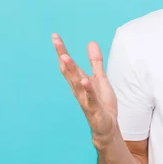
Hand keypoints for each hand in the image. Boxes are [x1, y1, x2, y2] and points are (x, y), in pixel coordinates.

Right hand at [53, 33, 118, 148]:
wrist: (107, 127)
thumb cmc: (102, 104)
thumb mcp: (100, 79)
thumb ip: (96, 62)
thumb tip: (91, 43)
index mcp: (80, 81)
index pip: (70, 64)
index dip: (62, 50)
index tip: (55, 36)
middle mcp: (79, 89)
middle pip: (69, 70)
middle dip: (62, 55)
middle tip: (56, 41)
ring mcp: (85, 99)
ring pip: (76, 83)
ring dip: (71, 70)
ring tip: (65, 57)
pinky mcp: (94, 109)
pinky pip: (90, 98)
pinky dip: (87, 89)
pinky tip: (84, 80)